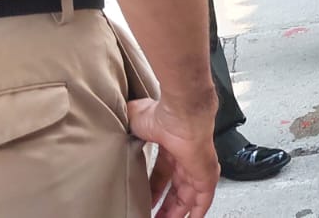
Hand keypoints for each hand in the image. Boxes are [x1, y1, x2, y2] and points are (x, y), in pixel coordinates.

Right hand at [127, 97, 217, 217]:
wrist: (179, 111)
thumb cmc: (159, 113)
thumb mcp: (134, 122)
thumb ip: (126, 127)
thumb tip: (112, 125)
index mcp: (170, 147)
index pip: (162, 174)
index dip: (153, 190)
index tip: (144, 200)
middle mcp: (185, 158)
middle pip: (176, 189)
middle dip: (165, 206)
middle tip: (154, 217)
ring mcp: (197, 166)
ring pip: (189, 197)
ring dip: (177, 213)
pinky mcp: (206, 174)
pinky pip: (204, 198)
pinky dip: (197, 211)